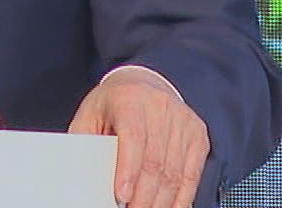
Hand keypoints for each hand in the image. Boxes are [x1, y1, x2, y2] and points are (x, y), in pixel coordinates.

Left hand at [68, 67, 208, 207]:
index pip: (133, 136)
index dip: (128, 170)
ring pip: (174, 173)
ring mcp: (182, 120)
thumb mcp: (89, 118)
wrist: (140, 86)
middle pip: (155, 161)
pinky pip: (192, 175)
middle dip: (142, 196)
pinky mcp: (198, 136)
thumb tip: (83, 180)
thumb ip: (86, 146)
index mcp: (128, 98)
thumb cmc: (112, 106)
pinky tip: (168, 207)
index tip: (121, 195)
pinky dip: (180, 198)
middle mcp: (160, 106)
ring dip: (160, 201)